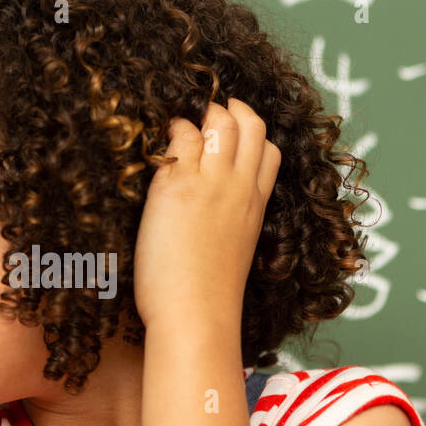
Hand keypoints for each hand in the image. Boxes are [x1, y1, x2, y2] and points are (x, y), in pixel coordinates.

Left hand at [133, 99, 281, 331]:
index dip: (250, 136)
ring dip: (200, 114)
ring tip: (179, 125)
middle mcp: (240, 187)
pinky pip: (181, 136)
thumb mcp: (234, 251)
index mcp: (256, 205)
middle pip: (251, 123)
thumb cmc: (209, 295)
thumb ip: (232, 222)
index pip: (269, 151)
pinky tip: (157, 146)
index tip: (227, 138)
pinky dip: (171, 131)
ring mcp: (212, 183)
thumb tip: (215, 215)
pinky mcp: (178, 186)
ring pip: (220, 121)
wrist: (196, 316)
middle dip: (230, 109)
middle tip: (204, 115)